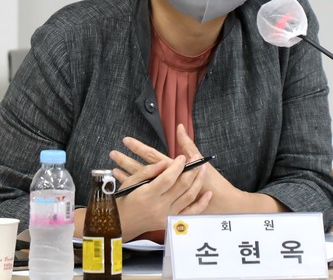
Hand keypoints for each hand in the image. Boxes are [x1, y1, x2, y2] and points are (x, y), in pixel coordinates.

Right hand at [109, 154, 211, 240]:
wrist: (120, 223)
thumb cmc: (124, 199)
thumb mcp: (131, 181)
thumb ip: (149, 171)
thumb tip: (165, 162)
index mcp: (148, 194)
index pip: (169, 178)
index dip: (178, 166)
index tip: (182, 157)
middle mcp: (159, 206)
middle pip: (182, 186)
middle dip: (192, 169)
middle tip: (196, 158)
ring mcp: (167, 215)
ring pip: (189, 197)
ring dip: (198, 181)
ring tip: (203, 169)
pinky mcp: (171, 222)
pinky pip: (190, 213)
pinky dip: (201, 204)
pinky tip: (208, 194)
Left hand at [111, 125, 240, 213]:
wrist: (219, 205)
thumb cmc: (210, 182)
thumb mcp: (199, 160)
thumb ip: (187, 144)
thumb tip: (179, 126)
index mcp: (173, 169)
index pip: (151, 155)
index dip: (138, 147)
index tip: (125, 140)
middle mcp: (164, 182)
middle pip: (141, 169)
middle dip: (126, 160)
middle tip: (113, 152)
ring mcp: (161, 193)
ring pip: (139, 182)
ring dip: (125, 174)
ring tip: (113, 165)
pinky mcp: (162, 202)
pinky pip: (144, 194)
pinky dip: (133, 187)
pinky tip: (123, 181)